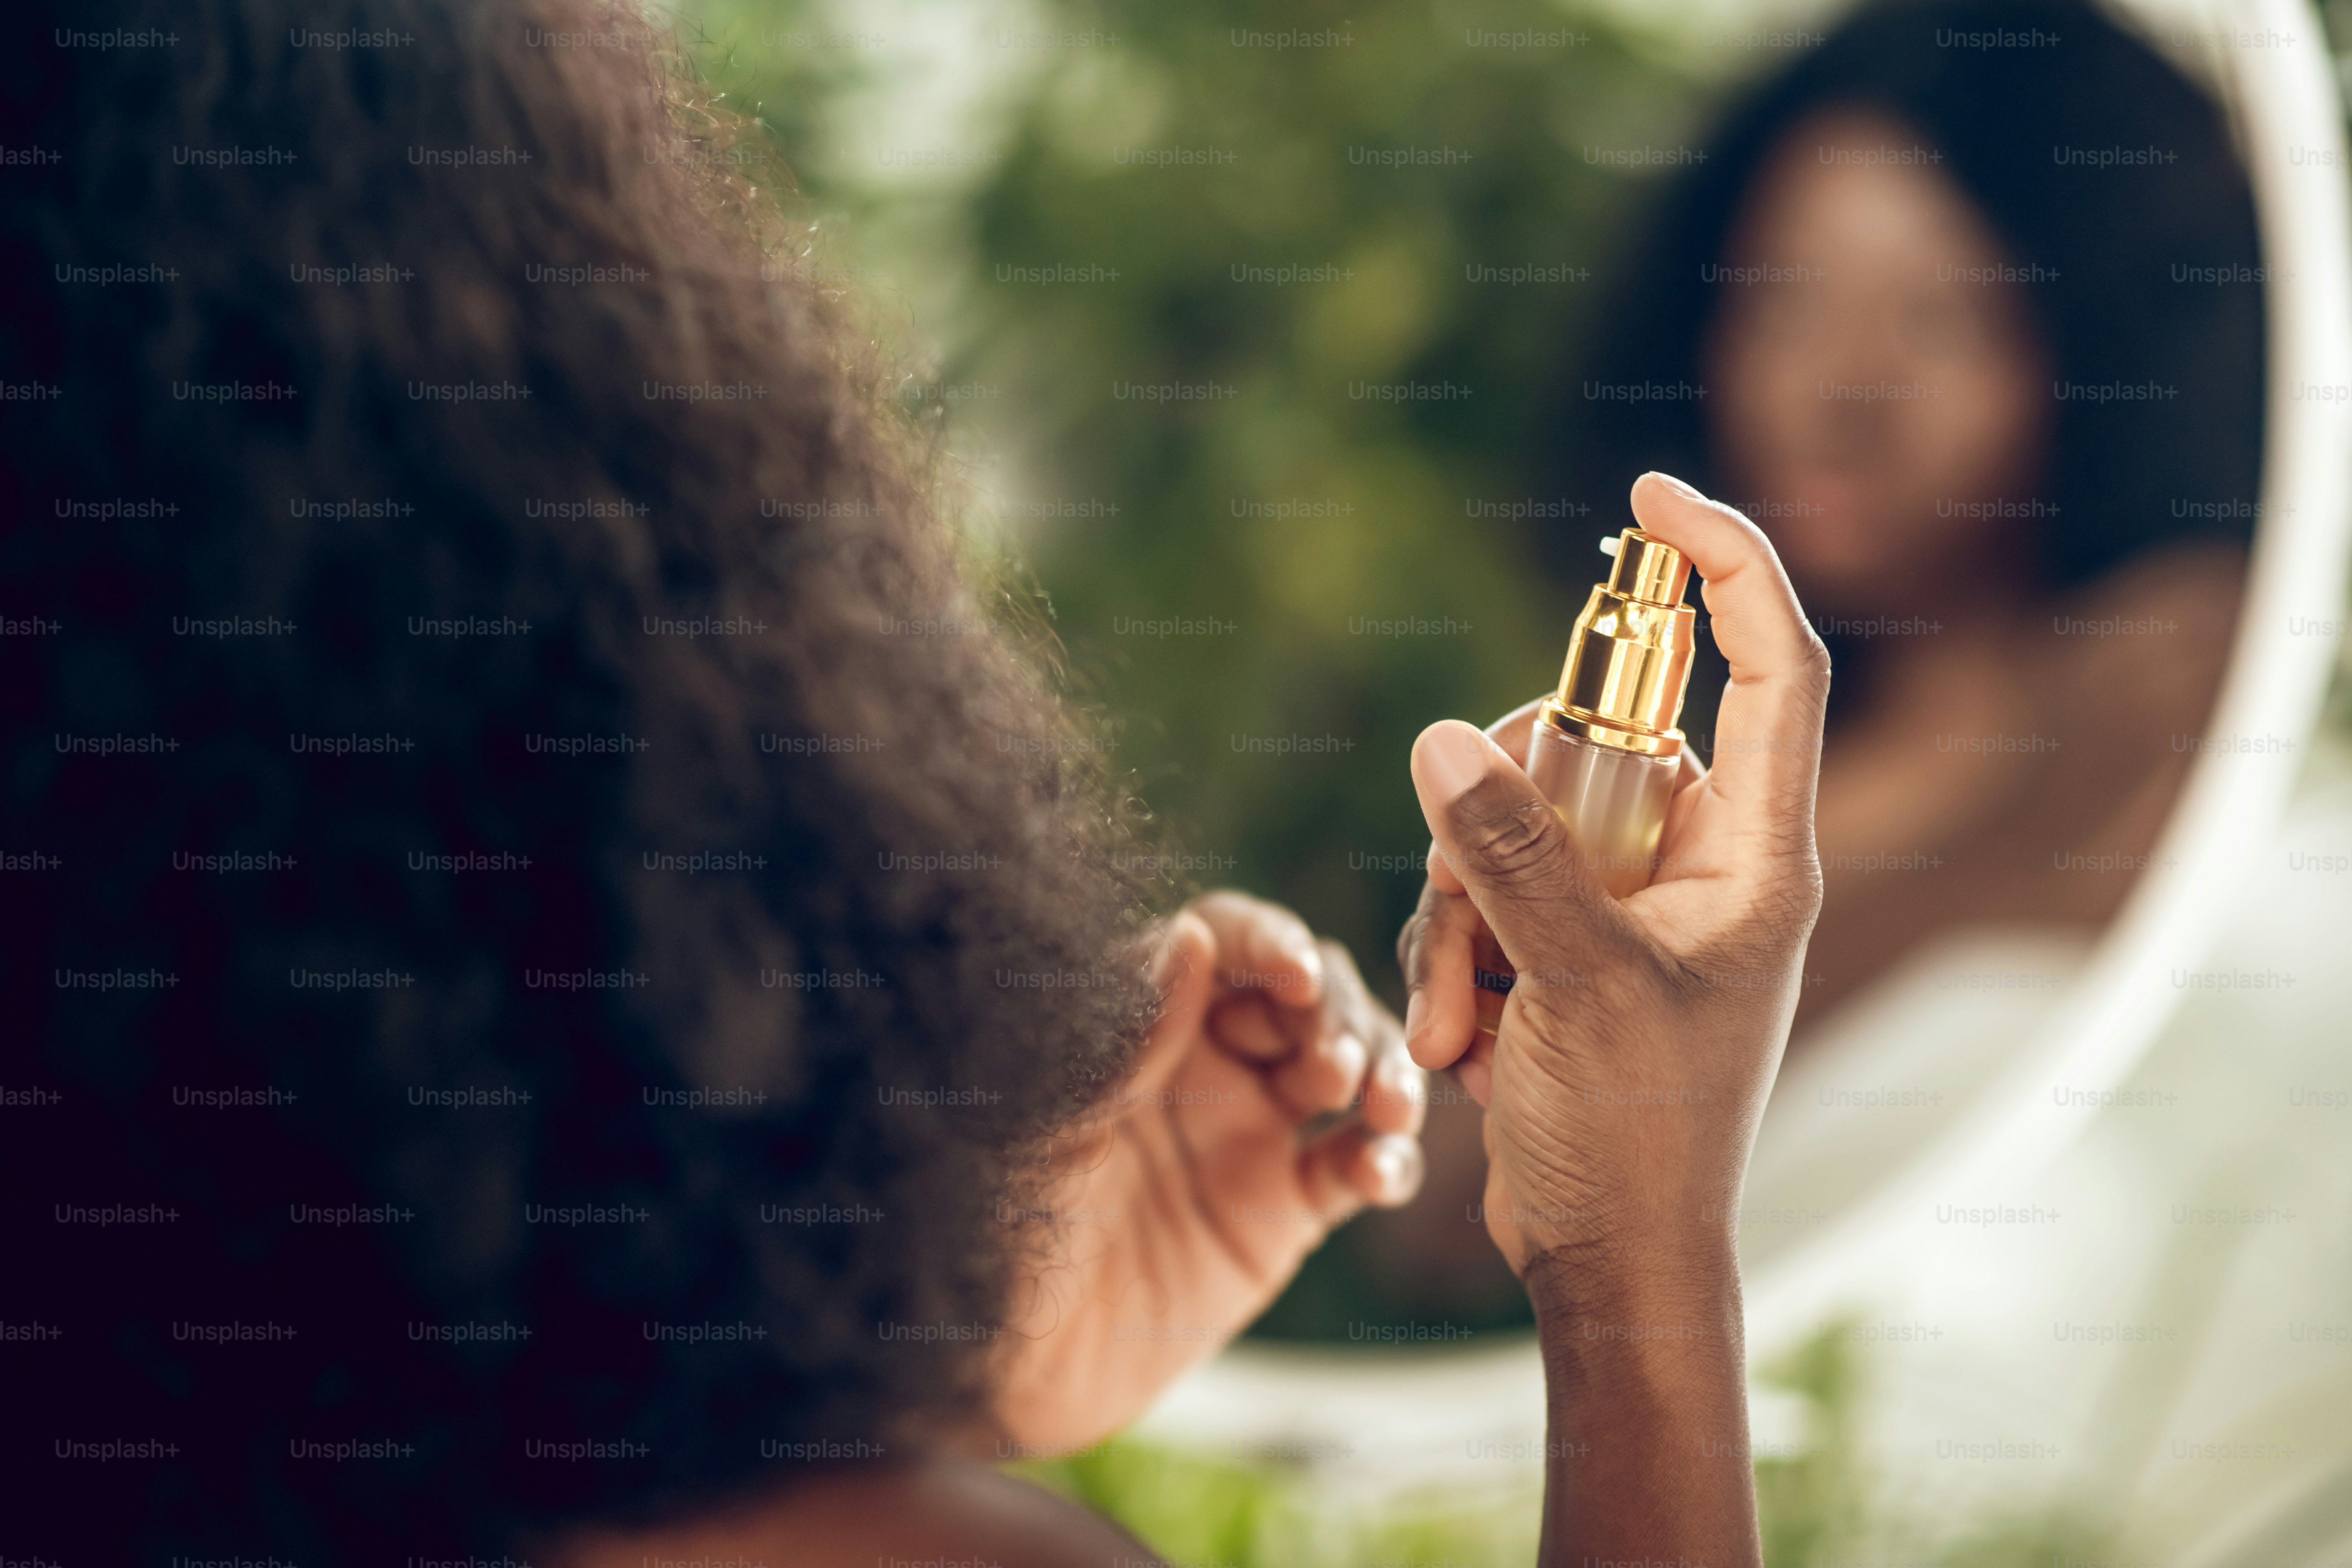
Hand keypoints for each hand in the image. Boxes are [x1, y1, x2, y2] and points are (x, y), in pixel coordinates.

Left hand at [992, 891, 1425, 1449]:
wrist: (1007, 1368)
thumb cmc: (996, 1229)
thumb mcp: (1056, 1128)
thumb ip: (1128, 1038)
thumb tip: (1191, 935)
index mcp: (1142, 1018)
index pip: (1221, 942)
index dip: (1266, 942)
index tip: (1293, 970)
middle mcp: (1205, 1062)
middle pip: (1302, 998)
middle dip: (1334, 1014)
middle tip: (1332, 1065)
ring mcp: (1251, 1134)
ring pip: (1348, 1072)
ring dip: (1381, 1073)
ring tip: (1382, 1106)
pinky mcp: (1283, 1211)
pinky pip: (1355, 1168)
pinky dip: (1387, 1160)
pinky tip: (1379, 1171)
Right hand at [1397, 472, 1829, 1279]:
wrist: (1606, 1258)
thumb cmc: (1636, 1139)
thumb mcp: (1575, 985)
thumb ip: (1513, 857)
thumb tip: (1444, 737)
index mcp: (1756, 854)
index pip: (1769, 662)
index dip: (1729, 560)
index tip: (1652, 494)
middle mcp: (1694, 862)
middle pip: (1585, 743)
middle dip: (1498, 821)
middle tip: (1473, 910)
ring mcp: (1620, 902)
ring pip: (1507, 821)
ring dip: (1458, 916)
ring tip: (1461, 1023)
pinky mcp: (1557, 943)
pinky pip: (1478, 888)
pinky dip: (1453, 957)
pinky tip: (1459, 1046)